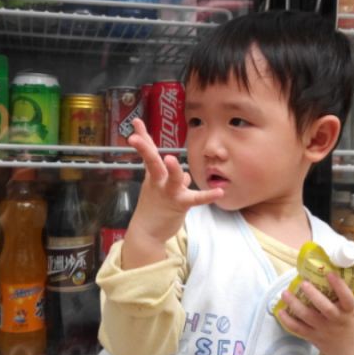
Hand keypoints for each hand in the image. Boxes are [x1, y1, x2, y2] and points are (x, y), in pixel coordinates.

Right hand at [121, 118, 223, 268]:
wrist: (147, 232)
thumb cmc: (154, 207)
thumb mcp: (158, 188)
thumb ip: (173, 178)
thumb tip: (185, 174)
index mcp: (153, 175)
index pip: (148, 153)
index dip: (143, 138)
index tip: (136, 122)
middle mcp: (159, 181)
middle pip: (152, 162)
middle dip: (144, 149)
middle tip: (134, 139)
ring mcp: (168, 193)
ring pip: (172, 179)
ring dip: (173, 170)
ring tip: (172, 159)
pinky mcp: (180, 205)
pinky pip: (195, 199)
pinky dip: (207, 196)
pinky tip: (219, 192)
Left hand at [277, 272, 353, 354]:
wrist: (352, 354)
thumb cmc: (352, 326)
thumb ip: (343, 298)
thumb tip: (327, 273)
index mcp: (349, 312)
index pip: (347, 298)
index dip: (339, 285)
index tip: (329, 273)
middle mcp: (336, 320)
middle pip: (324, 307)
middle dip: (313, 294)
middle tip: (303, 283)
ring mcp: (324, 330)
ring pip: (307, 317)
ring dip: (294, 304)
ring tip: (285, 293)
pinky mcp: (313, 337)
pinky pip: (298, 329)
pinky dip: (287, 321)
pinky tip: (280, 311)